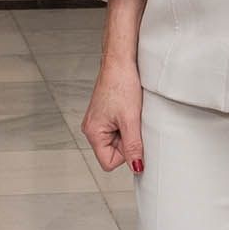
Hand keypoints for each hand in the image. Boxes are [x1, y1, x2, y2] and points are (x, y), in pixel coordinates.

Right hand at [83, 55, 144, 174]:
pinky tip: (129, 110)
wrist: (120, 61)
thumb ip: (133, 147)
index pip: (109, 163)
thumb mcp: (131, 120)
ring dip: (128, 131)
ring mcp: (98, 122)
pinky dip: (126, 123)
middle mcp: (91, 129)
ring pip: (118, 141)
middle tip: (133, 122)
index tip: (133, 137)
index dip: (125, 155)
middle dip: (127, 141)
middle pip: (113, 152)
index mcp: (93, 133)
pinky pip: (118, 129)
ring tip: (130, 113)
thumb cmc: (121, 84)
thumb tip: (136, 167)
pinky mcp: (105, 115)